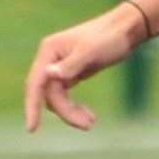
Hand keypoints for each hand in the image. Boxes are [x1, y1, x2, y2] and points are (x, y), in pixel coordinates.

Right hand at [22, 4, 144, 131]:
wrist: (127, 30)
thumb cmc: (110, 37)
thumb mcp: (91, 51)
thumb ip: (70, 64)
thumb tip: (47, 74)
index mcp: (49, 50)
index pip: (35, 83)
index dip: (31, 106)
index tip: (32, 129)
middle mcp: (50, 59)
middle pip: (49, 94)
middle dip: (65, 112)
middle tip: (87, 125)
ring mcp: (60, 67)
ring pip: (57, 98)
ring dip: (71, 113)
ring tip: (91, 123)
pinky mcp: (71, 74)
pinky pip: (65, 97)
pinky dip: (74, 108)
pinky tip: (89, 116)